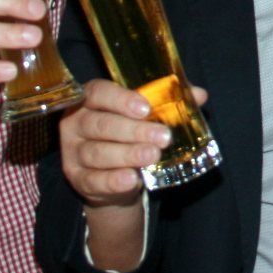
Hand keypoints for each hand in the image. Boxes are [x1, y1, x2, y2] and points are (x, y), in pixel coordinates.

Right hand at [58, 78, 205, 207]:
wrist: (118, 177)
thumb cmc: (131, 134)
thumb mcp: (147, 115)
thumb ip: (169, 101)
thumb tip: (200, 94)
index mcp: (91, 100)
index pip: (99, 92)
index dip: (121, 99)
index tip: (146, 108)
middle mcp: (77, 124)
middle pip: (100, 124)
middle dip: (133, 130)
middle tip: (163, 136)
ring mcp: (73, 153)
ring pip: (97, 152)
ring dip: (127, 154)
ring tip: (153, 155)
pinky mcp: (77, 179)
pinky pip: (94, 180)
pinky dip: (113, 180)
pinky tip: (132, 179)